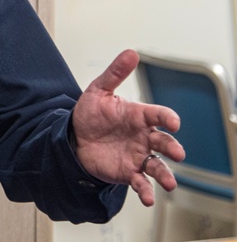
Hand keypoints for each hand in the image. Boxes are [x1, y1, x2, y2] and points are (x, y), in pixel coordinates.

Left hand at [71, 49, 185, 205]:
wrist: (73, 137)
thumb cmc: (90, 114)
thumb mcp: (99, 91)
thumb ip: (115, 73)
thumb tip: (131, 53)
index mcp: (138, 116)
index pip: (159, 115)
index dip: (167, 118)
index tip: (173, 122)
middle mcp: (143, 137)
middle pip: (164, 142)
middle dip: (172, 147)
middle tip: (177, 152)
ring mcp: (137, 156)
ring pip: (158, 166)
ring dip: (167, 175)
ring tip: (170, 183)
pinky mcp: (128, 172)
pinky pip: (141, 183)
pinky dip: (147, 191)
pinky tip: (148, 197)